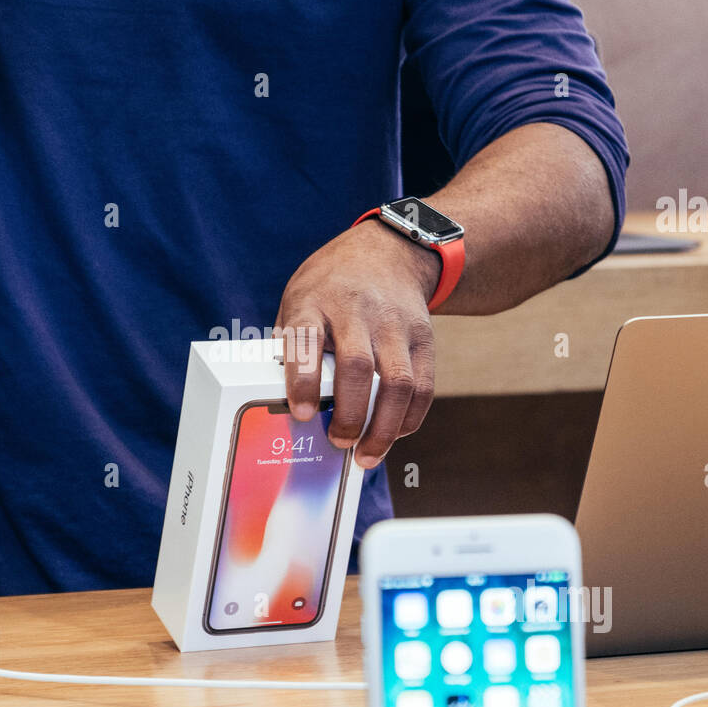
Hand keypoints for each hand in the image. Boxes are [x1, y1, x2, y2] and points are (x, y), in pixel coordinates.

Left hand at [275, 220, 438, 468]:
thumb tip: (284, 403)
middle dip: (350, 414)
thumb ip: (292, 344)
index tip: (302, 415)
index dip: (303, 382)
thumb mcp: (298, 299)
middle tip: (339, 441)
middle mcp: (357, 311)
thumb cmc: (331, 286)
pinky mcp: (423, 337)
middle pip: (358, 367)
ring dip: (384, 427)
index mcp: (314, 302)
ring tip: (367, 454)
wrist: (388, 252)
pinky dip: (410, 418)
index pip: (306, 341)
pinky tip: (395, 434)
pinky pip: (423, 385)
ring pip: (398, 383)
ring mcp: (394, 323)